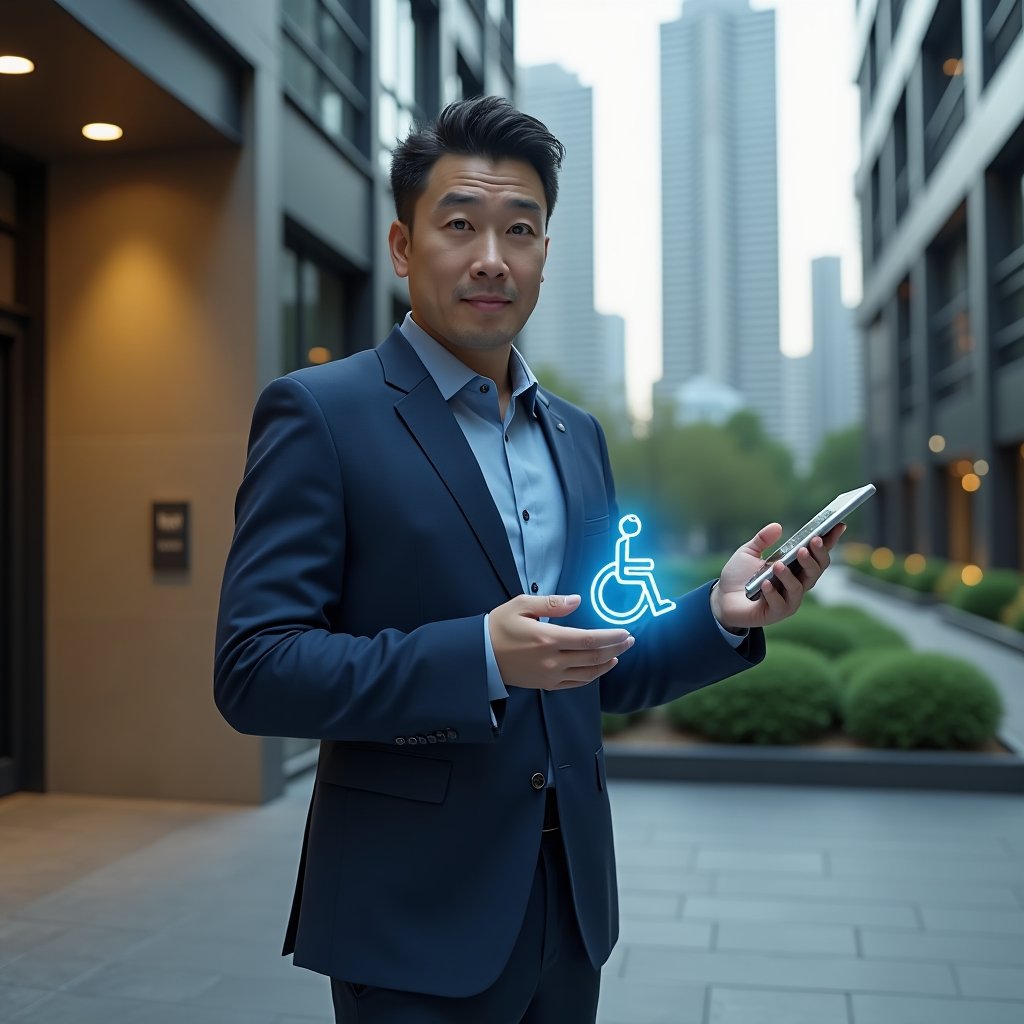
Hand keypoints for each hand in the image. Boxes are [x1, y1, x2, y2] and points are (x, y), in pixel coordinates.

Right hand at [488, 594, 635, 690]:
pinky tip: (601, 667)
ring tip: (620, 652)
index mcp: (547, 639)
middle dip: (616, 648)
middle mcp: (552, 660)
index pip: (589, 640)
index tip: (625, 632)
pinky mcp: (547, 684)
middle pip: (594, 657)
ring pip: (589, 673)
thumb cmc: (499, 627)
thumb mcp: (521, 605)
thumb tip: (577, 600)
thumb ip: (551, 603)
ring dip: (608, 663)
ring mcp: (550, 675)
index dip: (611, 637)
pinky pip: (577, 683)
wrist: (480, 655)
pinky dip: (593, 676)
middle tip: (630, 640)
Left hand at [710, 522, 846, 630]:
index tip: (838, 525)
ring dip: (790, 575)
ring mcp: (788, 600)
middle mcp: (797, 584)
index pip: (816, 554)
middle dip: (816, 556)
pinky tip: (765, 584)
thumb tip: (778, 526)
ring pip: (799, 588)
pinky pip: (779, 604)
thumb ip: (762, 540)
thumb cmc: (739, 576)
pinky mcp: (775, 613)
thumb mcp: (748, 553)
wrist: (721, 599)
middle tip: (812, 541)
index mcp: (795, 568)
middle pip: (816, 570)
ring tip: (778, 564)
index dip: (829, 541)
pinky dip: (773, 593)